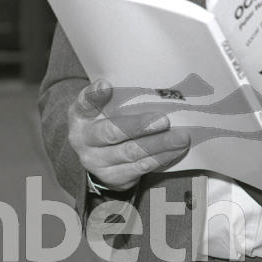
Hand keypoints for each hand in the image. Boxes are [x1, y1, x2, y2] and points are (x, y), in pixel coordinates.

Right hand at [67, 79, 190, 190]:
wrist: (97, 151)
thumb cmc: (102, 118)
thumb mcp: (97, 104)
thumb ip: (101, 93)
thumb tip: (104, 83)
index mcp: (80, 117)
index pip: (84, 103)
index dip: (95, 96)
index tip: (107, 86)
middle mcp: (84, 143)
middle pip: (113, 133)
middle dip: (140, 127)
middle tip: (164, 120)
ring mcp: (98, 165)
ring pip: (131, 155)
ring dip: (158, 146)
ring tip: (181, 138)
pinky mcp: (114, 179)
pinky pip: (140, 170)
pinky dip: (160, 160)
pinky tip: (175, 151)